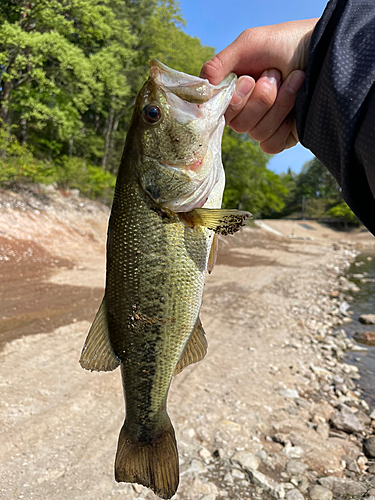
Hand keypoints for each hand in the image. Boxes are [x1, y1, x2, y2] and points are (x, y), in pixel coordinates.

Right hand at [200, 20, 317, 153]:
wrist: (323, 50)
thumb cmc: (286, 43)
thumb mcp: (249, 44)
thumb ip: (218, 64)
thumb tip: (201, 86)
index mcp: (236, 92)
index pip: (221, 112)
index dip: (235, 101)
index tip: (248, 80)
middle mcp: (248, 110)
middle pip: (239, 125)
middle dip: (261, 99)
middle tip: (275, 75)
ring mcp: (265, 125)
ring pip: (256, 133)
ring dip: (278, 105)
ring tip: (294, 80)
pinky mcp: (283, 137)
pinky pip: (270, 144)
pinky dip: (284, 124)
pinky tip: (297, 107)